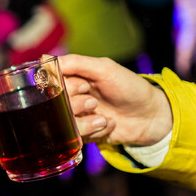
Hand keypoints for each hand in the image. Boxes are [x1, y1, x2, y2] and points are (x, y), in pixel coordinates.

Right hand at [57, 54, 172, 145]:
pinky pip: (78, 138)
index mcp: (71, 79)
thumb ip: (75, 62)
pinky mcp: (84, 135)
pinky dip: (96, 131)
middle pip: (54, 105)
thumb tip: (44, 58)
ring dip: (85, 121)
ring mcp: (76, 117)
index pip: (49, 83)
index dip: (64, 87)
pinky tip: (109, 124)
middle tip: (94, 102)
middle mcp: (70, 98)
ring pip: (64, 124)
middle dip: (76, 105)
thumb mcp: (104, 69)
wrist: (151, 116)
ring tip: (103, 117)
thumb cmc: (129, 87)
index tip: (83, 86)